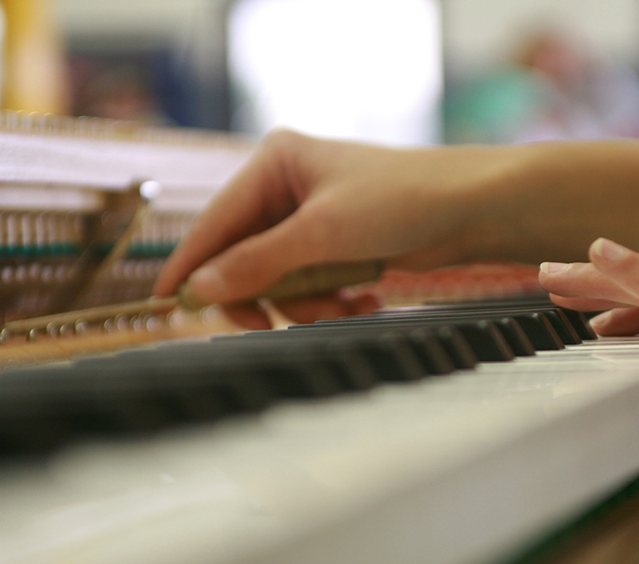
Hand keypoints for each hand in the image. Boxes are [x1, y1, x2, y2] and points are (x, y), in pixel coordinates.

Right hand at [154, 129, 507, 326]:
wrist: (471, 210)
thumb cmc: (402, 200)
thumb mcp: (322, 234)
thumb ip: (258, 263)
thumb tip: (202, 289)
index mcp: (274, 162)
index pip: (216, 221)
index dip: (192, 265)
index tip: (167, 303)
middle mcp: (288, 187)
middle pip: (246, 258)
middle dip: (268, 294)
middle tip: (271, 325)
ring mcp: (314, 218)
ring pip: (280, 279)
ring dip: (307, 303)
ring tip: (344, 303)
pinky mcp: (339, 244)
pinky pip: (312, 283)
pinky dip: (332, 299)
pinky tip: (364, 297)